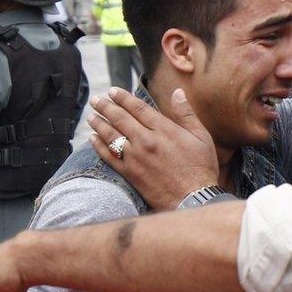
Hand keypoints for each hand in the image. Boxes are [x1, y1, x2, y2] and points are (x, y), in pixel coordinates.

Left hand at [88, 87, 218, 209]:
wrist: (193, 199)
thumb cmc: (201, 168)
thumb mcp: (201, 137)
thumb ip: (186, 114)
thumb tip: (178, 92)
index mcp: (163, 129)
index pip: (138, 108)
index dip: (123, 98)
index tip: (112, 91)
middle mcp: (146, 140)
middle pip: (120, 119)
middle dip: (105, 107)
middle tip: (96, 100)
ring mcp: (135, 157)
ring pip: (111, 136)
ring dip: (99, 124)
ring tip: (91, 116)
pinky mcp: (130, 173)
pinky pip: (109, 157)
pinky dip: (98, 146)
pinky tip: (92, 139)